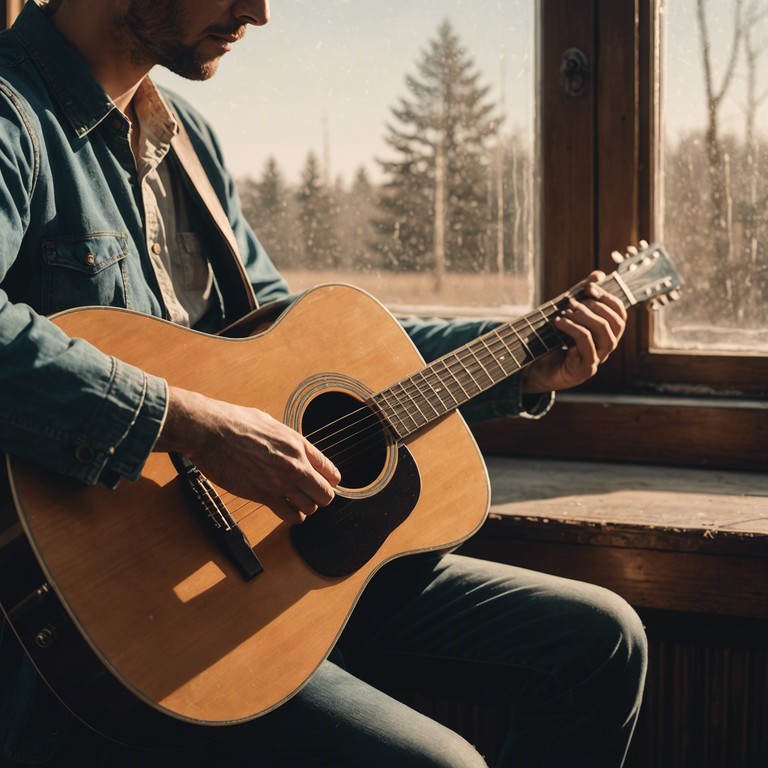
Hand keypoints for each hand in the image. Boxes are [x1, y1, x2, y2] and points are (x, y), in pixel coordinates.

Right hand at [155, 387, 340, 523]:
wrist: (210, 430)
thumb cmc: (235, 422)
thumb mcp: (271, 424)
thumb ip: (288, 441)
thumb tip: (295, 450)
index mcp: (298, 444)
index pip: (331, 472)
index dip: (328, 481)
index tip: (320, 483)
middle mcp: (295, 465)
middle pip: (326, 495)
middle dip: (320, 498)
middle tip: (308, 496)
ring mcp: (280, 482)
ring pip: (310, 508)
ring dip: (303, 508)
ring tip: (293, 501)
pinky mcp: (263, 496)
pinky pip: (290, 516)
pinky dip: (290, 516)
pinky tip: (282, 508)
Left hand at [522, 271, 626, 393]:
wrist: (536, 369)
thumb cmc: (552, 342)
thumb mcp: (567, 316)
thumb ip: (582, 296)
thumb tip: (598, 274)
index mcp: (606, 335)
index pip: (620, 314)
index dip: (608, 297)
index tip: (590, 287)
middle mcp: (605, 348)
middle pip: (615, 323)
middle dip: (595, 306)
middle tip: (572, 302)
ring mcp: (597, 360)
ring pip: (604, 332)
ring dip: (584, 316)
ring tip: (566, 311)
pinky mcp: (585, 369)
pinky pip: (586, 344)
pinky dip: (573, 328)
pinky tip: (559, 322)